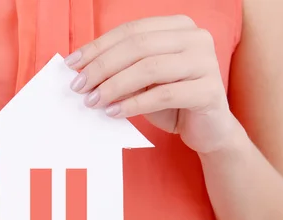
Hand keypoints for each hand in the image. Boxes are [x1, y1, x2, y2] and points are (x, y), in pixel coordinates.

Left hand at [65, 15, 239, 153]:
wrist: (209, 129)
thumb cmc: (172, 101)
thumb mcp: (143, 81)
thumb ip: (121, 70)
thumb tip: (81, 71)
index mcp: (179, 26)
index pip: (130, 31)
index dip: (98, 47)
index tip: (72, 64)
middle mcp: (196, 37)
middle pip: (138, 46)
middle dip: (103, 67)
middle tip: (79, 86)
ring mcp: (206, 62)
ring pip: (150, 68)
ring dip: (115, 86)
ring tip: (93, 101)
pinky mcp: (209, 90)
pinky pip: (164, 95)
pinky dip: (134, 104)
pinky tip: (114, 113)